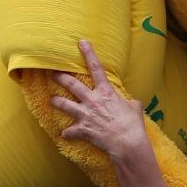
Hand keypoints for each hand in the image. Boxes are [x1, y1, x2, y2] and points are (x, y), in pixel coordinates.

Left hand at [50, 39, 147, 159]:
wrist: (127, 143)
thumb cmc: (133, 125)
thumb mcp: (135, 109)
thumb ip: (132, 103)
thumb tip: (134, 103)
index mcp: (106, 92)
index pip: (96, 68)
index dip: (88, 54)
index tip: (81, 43)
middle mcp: (93, 100)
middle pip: (72, 84)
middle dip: (60, 77)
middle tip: (52, 72)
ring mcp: (86, 114)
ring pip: (64, 104)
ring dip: (56, 101)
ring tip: (51, 99)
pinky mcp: (83, 129)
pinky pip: (70, 132)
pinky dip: (67, 134)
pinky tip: (64, 135)